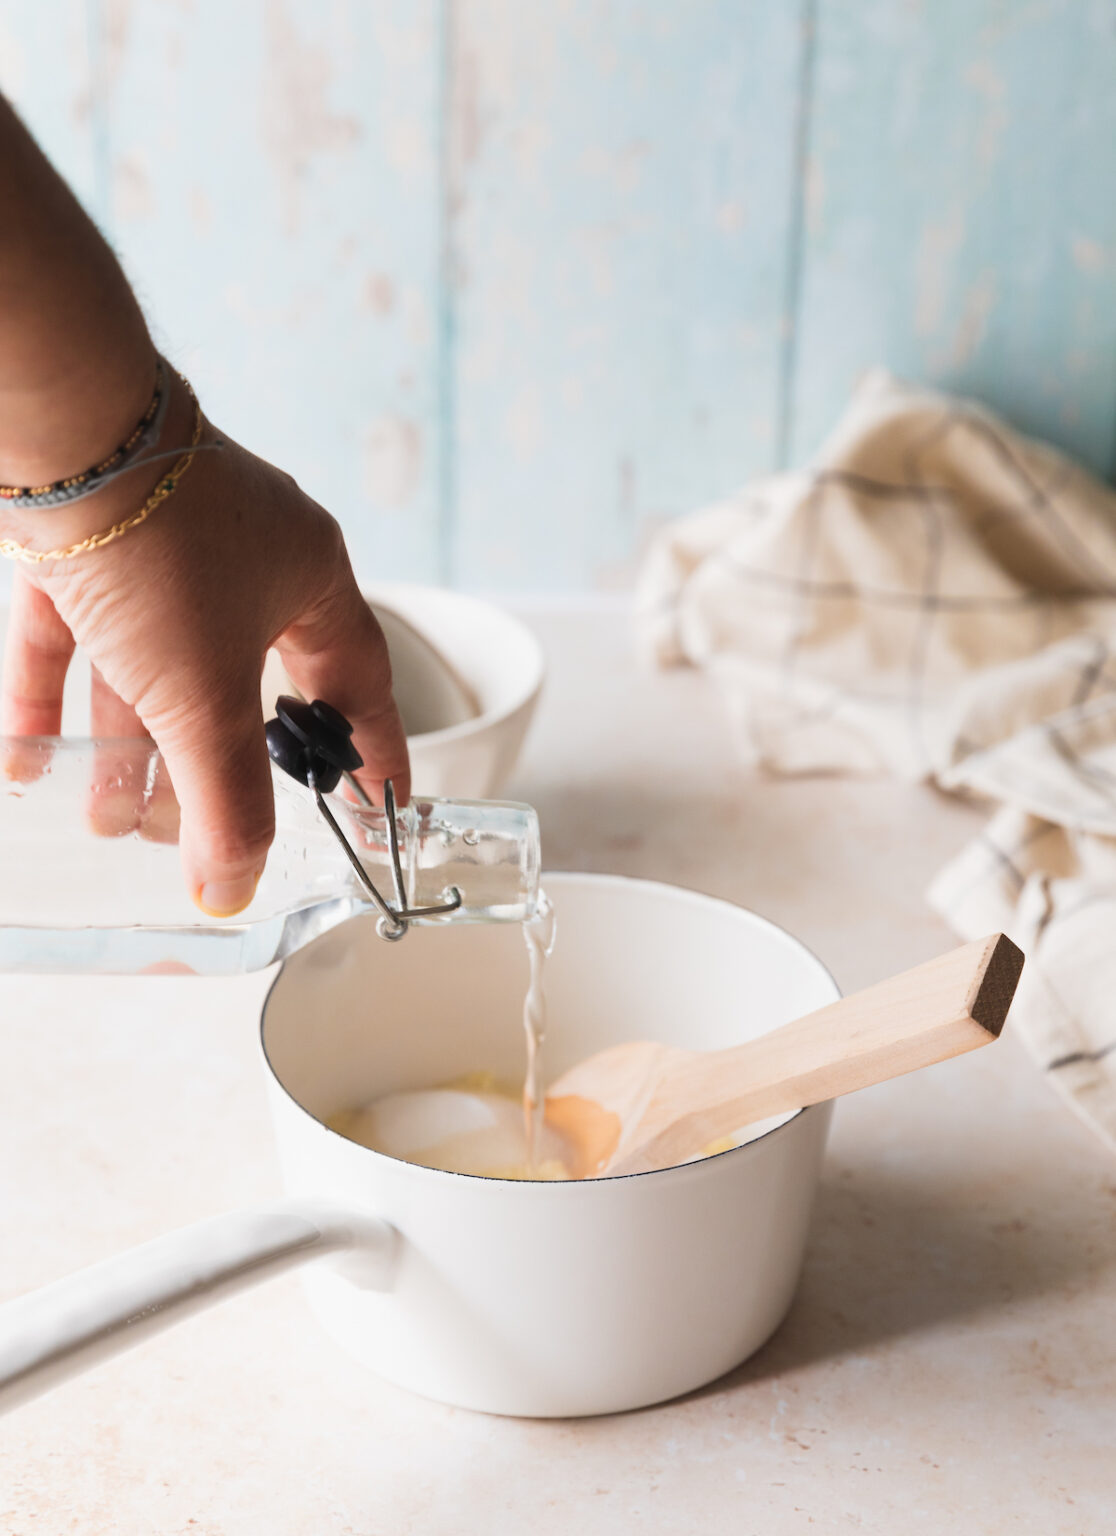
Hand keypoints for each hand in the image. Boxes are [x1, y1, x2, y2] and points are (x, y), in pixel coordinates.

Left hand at [1, 376, 409, 915]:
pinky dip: (59, 696)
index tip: (376, 812)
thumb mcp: (204, 696)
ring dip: (132, 747)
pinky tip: (31, 759)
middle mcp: (246, 558)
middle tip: (198, 836)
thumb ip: (225, 800)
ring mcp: (164, 544)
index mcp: (309, 578)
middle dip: (214, 771)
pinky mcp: (88, 539)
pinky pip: (82, 633)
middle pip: (243, 689)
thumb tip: (230, 889)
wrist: (60, 430)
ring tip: (108, 819)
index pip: (357, 686)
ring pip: (157, 667)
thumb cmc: (160, 543)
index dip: (368, 755)